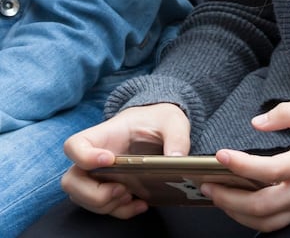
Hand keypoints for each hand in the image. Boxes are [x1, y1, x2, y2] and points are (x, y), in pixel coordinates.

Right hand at [60, 103, 190, 217]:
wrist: (159, 125)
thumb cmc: (158, 120)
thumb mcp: (173, 122)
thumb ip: (177, 137)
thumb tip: (176, 158)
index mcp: (104, 136)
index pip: (75, 146)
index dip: (83, 157)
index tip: (109, 160)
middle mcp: (95, 157)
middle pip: (71, 181)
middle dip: (92, 194)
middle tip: (121, 188)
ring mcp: (100, 175)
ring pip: (82, 198)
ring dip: (105, 205)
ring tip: (130, 196)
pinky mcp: (111, 188)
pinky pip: (104, 207)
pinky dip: (120, 211)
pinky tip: (141, 204)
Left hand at [201, 101, 289, 232]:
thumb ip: (289, 113)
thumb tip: (256, 123)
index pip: (272, 170)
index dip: (243, 164)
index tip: (220, 155)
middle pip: (262, 205)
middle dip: (228, 197)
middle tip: (208, 184)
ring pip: (265, 221)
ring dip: (236, 212)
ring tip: (217, 196)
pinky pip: (275, 224)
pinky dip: (252, 218)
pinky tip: (238, 205)